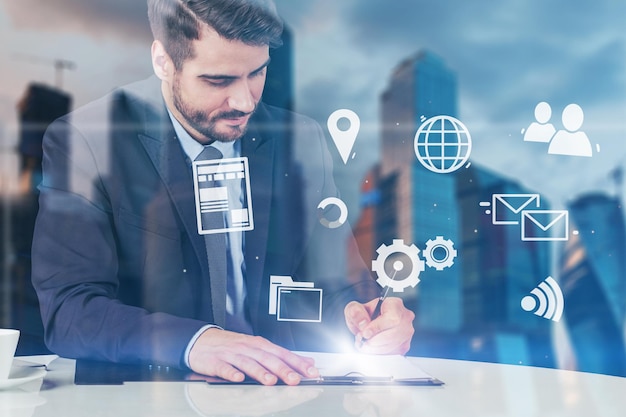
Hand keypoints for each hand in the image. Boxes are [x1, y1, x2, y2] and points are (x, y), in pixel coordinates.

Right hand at [188, 328, 318, 384]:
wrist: (201, 340)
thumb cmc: (232, 346)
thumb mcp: (259, 347)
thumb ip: (282, 356)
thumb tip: (307, 361)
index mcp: (260, 345)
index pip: (283, 353)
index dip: (297, 363)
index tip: (311, 372)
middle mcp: (249, 348)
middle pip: (268, 358)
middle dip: (283, 369)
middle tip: (295, 379)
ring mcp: (232, 355)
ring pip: (249, 363)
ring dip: (260, 372)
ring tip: (271, 381)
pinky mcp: (216, 362)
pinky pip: (225, 368)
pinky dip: (231, 373)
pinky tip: (238, 379)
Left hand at [344, 297, 414, 354]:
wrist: (366, 324)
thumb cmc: (363, 314)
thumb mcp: (354, 309)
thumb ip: (356, 313)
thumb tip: (363, 324)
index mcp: (395, 304)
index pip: (392, 318)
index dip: (378, 328)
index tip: (365, 333)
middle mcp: (404, 318)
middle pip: (393, 334)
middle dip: (373, 340)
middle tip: (361, 340)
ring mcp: (406, 333)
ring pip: (392, 346)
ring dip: (374, 348)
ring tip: (363, 343)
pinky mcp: (404, 346)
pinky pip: (392, 354)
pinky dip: (378, 353)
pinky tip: (370, 347)